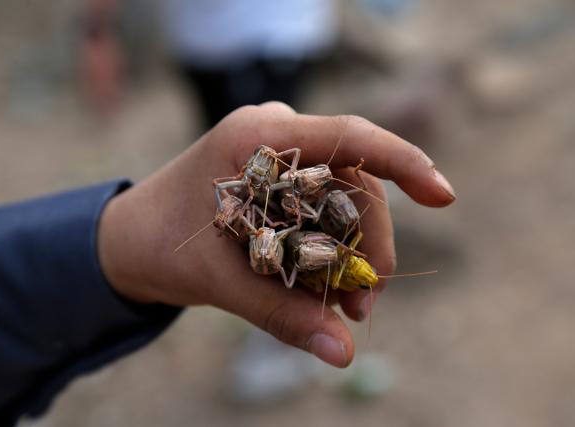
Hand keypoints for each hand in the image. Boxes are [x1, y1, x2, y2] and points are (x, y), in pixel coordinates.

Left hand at [97, 102, 455, 367]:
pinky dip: (334, 252)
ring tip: (343, 309)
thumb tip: (342, 354)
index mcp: (255, 138)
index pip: (347, 138)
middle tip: (362, 307)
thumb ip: (280, 314)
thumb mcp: (218, 280)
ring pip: (346, 202)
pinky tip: (328, 291)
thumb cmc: (162, 246)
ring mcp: (282, 157)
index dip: (403, 162)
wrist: (129, 240)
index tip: (444, 197)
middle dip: (368, 246)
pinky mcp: (284, 182)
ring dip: (353, 256)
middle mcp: (277, 137)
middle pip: (353, 184)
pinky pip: (327, 212)